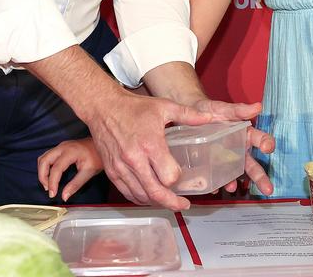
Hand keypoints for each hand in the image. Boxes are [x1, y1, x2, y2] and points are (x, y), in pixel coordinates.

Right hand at [38, 138, 103, 201]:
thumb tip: (64, 196)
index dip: (52, 183)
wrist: (101, 145)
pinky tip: (50, 175)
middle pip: (44, 160)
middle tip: (48, 189)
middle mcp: (63, 147)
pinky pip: (47, 156)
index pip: (56, 168)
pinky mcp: (60, 148)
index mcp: (70, 152)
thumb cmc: (97, 156)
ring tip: (48, 184)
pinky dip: (45, 167)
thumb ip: (75, 185)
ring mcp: (61, 146)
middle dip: (42, 176)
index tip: (52, 194)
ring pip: (43, 158)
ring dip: (43, 171)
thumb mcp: (89, 172)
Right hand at [85, 92, 213, 209]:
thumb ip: (188, 114)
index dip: (178, 180)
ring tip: (167, 201)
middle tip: (182, 205)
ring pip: (141, 196)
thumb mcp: (164, 107)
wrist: (103, 106)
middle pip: (155, 193)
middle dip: (172, 203)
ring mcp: (121, 167)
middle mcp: (135, 159)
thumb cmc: (132, 107)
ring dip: (156, 202)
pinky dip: (140, 198)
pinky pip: (127, 193)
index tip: (182, 177)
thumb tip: (209, 118)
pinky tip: (149, 196)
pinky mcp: (112, 171)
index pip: (168, 176)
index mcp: (150, 144)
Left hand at [190, 98, 274, 196]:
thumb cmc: (209, 110)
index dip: (266, 143)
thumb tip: (258, 106)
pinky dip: (215, 182)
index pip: (260, 139)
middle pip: (253, 165)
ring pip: (236, 174)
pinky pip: (216, 177)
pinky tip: (214, 187)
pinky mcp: (213, 165)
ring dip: (234, 182)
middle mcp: (239, 149)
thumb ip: (239, 110)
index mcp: (244, 134)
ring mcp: (226, 160)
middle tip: (268, 189)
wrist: (188, 115)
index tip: (268, 148)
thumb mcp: (222, 108)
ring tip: (232, 188)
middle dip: (260, 177)